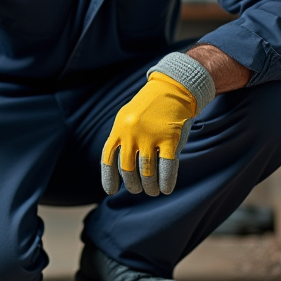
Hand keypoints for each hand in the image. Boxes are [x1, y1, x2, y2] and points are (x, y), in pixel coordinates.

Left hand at [101, 52, 216, 196]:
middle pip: (127, 169)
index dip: (108, 178)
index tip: (111, 191)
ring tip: (153, 191)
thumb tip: (118, 172)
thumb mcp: (127, 118)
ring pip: (146, 171)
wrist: (173, 88)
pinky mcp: (170, 138)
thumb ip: (122, 140)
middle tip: (138, 190)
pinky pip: (166, 167)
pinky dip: (166, 181)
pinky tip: (166, 189)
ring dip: (150, 186)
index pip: (108, 158)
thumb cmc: (149, 108)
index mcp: (119, 128)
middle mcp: (131, 133)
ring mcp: (151, 135)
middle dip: (133, 184)